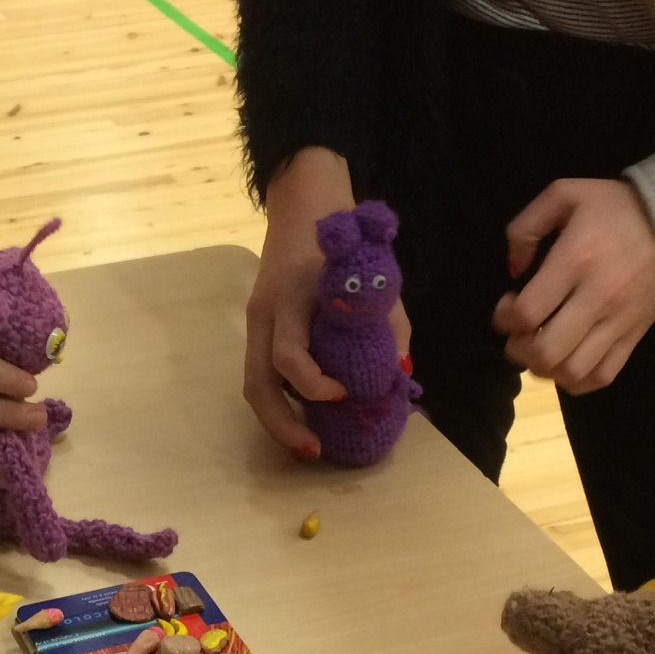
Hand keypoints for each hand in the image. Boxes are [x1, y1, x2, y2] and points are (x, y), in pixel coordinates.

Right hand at [243, 149, 410, 458]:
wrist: (302, 202)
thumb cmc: (343, 238)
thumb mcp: (374, 275)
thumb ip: (389, 325)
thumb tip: (401, 378)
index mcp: (292, 297)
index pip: (287, 354)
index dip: (313, 384)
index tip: (345, 394)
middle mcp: (265, 314)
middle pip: (257, 383)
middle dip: (282, 423)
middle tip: (312, 451)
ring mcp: (256, 323)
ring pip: (254, 384)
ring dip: (277, 420)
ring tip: (307, 446)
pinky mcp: (258, 329)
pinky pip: (262, 373)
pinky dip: (281, 401)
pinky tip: (304, 418)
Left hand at [491, 179, 654, 394]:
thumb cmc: (617, 206)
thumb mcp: (566, 194)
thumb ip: (526, 226)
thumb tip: (513, 269)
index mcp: (575, 261)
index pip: (527, 314)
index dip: (504, 318)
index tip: (508, 304)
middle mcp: (597, 298)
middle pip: (546, 351)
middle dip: (518, 349)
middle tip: (518, 333)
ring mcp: (619, 322)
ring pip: (572, 371)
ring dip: (544, 369)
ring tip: (540, 348)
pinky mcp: (635, 336)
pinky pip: (602, 376)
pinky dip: (576, 381)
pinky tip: (565, 363)